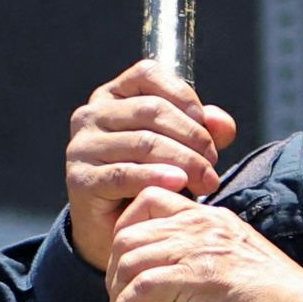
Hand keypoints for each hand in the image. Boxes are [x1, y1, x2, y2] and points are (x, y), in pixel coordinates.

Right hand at [64, 61, 237, 273]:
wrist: (117, 227)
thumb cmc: (151, 180)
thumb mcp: (182, 149)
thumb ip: (204, 131)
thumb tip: (221, 122)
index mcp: (115, 96)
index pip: (148, 74)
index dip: (183, 96)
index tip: (207, 125)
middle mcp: (92, 114)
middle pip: (151, 110)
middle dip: (192, 136)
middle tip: (213, 162)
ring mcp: (83, 146)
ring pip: (143, 142)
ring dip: (184, 161)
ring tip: (206, 180)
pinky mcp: (81, 178)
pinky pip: (125, 174)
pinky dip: (156, 177)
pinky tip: (179, 184)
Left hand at [103, 188, 302, 301]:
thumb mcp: (232, 270)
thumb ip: (194, 273)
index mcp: (211, 218)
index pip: (149, 201)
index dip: (125, 231)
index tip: (126, 264)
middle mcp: (201, 225)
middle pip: (128, 233)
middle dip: (114, 270)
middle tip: (120, 299)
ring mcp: (198, 249)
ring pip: (129, 260)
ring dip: (117, 294)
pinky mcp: (197, 278)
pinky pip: (140, 289)